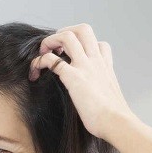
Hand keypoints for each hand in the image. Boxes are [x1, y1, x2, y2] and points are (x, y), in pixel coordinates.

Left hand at [28, 23, 136, 140]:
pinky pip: (51, 60)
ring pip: (67, 36)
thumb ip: (100, 93)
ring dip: (49, 41)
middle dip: (64, 32)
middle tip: (53, 48)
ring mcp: (85, 66)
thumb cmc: (112, 118)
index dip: (83, 45)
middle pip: (83, 29)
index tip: (71, 56)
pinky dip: (39, 62)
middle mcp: (96, 61)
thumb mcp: (109, 99)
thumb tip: (94, 102)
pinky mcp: (73, 77)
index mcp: (105, 67)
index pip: (99, 44)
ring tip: (41, 55)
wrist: (116, 123)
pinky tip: (35, 73)